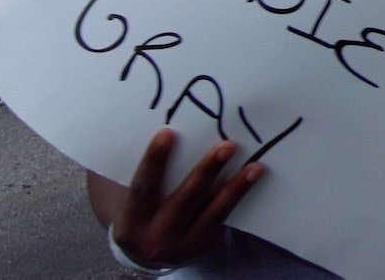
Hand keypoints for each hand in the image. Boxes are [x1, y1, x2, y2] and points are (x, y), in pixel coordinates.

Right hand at [110, 129, 263, 270]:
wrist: (147, 257)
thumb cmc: (140, 214)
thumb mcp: (130, 202)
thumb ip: (141, 174)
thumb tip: (159, 128)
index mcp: (132, 222)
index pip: (142, 188)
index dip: (154, 161)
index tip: (168, 133)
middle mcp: (156, 237)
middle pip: (184, 201)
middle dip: (206, 172)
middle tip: (227, 145)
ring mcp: (184, 245)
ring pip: (212, 214)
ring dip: (234, 188)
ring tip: (254, 167)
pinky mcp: (205, 246)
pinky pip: (224, 220)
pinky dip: (239, 198)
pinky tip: (253, 179)